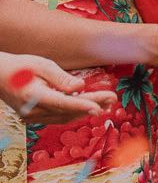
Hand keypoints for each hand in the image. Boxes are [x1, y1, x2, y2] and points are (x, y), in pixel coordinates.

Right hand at [0, 52, 114, 123]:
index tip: (99, 107)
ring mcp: (33, 117)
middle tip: (112, 99)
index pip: (62, 103)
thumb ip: (61, 78)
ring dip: (86, 110)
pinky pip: (58, 117)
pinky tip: (89, 106)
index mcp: (33, 96)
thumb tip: (80, 87)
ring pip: (64, 117)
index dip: (82, 105)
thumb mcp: (42, 66)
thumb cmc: (21, 67)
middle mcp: (33, 111)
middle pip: (68, 111)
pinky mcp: (35, 117)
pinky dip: (74, 112)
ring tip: (107, 103)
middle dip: (92, 105)